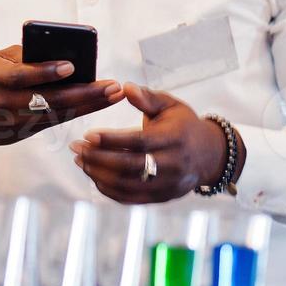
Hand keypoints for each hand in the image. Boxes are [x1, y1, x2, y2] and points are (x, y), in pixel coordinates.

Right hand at [0, 45, 124, 155]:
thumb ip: (21, 57)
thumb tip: (56, 52)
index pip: (22, 76)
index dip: (46, 72)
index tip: (71, 66)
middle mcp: (5, 103)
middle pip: (49, 99)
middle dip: (84, 93)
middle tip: (112, 85)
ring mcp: (15, 122)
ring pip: (57, 114)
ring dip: (88, 105)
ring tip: (113, 94)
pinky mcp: (22, 133)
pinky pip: (53, 122)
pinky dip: (75, 113)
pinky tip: (95, 105)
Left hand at [68, 83, 235, 203]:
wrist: (210, 155)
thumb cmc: (183, 124)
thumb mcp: (170, 105)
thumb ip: (147, 97)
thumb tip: (125, 87)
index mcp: (175, 139)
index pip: (139, 142)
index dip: (112, 140)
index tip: (87, 134)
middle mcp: (173, 165)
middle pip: (130, 166)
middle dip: (98, 158)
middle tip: (75, 148)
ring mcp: (168, 185)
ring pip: (127, 185)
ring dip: (99, 175)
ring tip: (80, 160)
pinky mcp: (162, 198)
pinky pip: (131, 198)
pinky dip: (109, 190)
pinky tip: (94, 176)